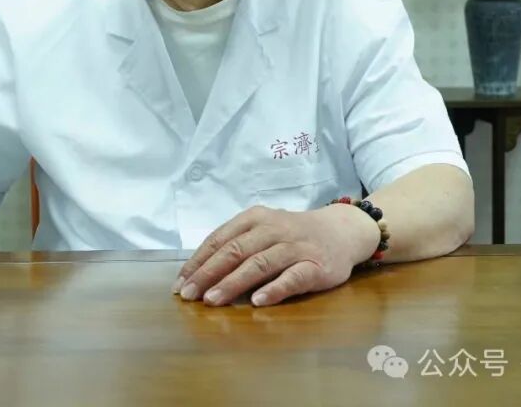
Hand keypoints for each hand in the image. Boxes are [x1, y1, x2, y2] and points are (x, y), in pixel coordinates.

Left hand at [172, 204, 379, 307]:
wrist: (341, 231)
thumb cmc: (293, 234)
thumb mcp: (262, 229)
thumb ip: (236, 245)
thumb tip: (198, 272)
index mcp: (255, 218)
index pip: (220, 240)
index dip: (198, 262)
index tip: (180, 283)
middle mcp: (273, 229)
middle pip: (235, 251)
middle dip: (208, 274)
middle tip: (189, 295)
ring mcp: (295, 247)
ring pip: (260, 263)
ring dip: (233, 282)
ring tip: (213, 300)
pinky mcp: (316, 266)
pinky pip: (293, 278)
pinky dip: (274, 289)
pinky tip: (257, 301)